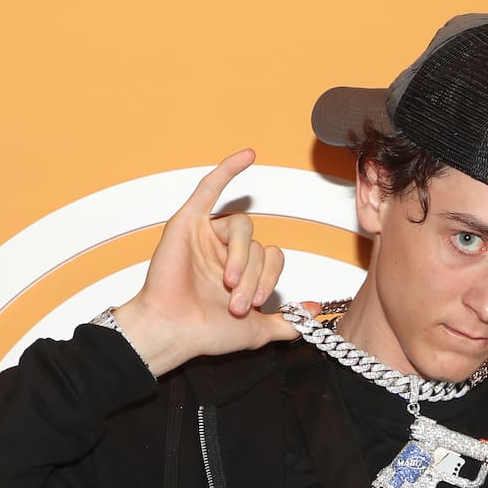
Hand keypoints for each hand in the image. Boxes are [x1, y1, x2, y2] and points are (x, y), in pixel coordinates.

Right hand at [112, 149, 315, 374]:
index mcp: (241, 271)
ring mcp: (207, 235)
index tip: (260, 302)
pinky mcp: (188, 222)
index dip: (271, 277)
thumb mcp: (258, 332)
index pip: (272, 256)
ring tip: (228, 282)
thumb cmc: (206, 332)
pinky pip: (210, 187)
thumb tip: (314, 312)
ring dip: (240, 257)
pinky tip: (248, 156)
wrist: (174, 332)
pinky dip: (228, 170)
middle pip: (258, 245)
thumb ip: (288, 322)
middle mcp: (225, 251)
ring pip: (242, 228)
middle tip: (238, 302)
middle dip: (252, 276)